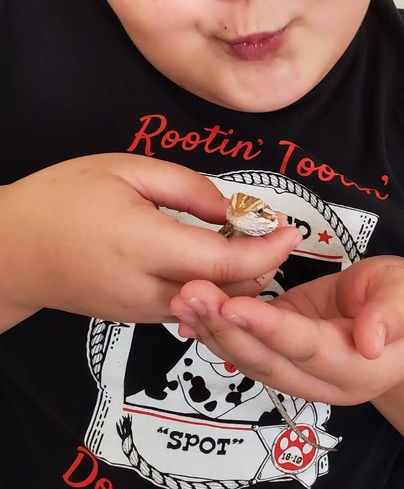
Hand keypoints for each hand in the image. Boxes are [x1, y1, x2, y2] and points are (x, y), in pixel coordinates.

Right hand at [0, 154, 299, 329]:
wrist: (11, 250)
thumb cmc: (62, 199)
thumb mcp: (125, 170)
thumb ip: (187, 188)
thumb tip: (234, 210)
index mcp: (144, 246)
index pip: (226, 262)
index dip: (267, 249)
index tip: (291, 229)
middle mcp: (147, 289)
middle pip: (228, 293)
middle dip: (262, 267)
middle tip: (274, 232)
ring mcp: (141, 311)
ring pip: (213, 306)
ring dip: (240, 280)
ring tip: (248, 241)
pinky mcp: (136, 318)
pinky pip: (190, 308)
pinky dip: (214, 288)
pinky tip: (215, 258)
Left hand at [170, 256, 403, 404]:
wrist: (393, 318)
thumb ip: (393, 316)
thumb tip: (369, 341)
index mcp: (356, 369)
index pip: (307, 348)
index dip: (270, 330)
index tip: (234, 307)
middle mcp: (319, 381)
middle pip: (266, 360)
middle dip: (225, 329)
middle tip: (191, 294)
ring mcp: (294, 372)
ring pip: (247, 358)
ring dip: (211, 330)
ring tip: (182, 298)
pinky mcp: (276, 352)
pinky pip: (242, 346)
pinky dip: (213, 330)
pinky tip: (187, 310)